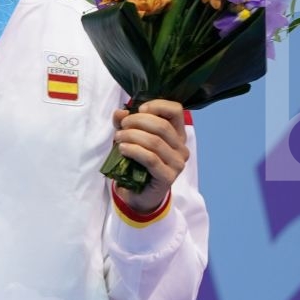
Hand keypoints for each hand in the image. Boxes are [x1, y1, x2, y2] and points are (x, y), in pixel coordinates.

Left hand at [112, 99, 188, 213]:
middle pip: (162, 126)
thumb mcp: (131, 138)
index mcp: (177, 134)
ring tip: (118, 138)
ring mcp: (177, 163)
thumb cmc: (137, 163)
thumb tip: (119, 112)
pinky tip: (123, 149)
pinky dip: (134, 150)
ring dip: (132, 136)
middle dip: (137, 122)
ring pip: (155, 142)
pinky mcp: (168, 177)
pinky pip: (150, 158)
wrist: (138, 194)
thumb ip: (126, 123)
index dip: (157, 105)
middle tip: (122, 126)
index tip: (139, 109)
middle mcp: (182, 147)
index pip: (176, 110)